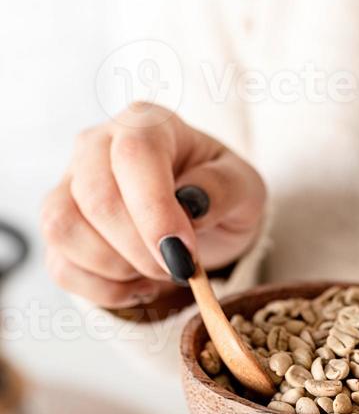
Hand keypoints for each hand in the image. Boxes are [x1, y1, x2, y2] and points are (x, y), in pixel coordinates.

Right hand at [42, 104, 265, 307]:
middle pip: (96, 198)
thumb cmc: (220, 193)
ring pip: (64, 229)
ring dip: (117, 269)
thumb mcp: (244, 188)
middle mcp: (96, 145)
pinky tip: (138, 283)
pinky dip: (105, 289)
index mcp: (147, 124)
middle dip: (141, 250)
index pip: (134, 156)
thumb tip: (191, 203)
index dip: (155, 212)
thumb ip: (223, 189)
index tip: (183, 255)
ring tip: (156, 272)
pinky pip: (61, 265)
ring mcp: (69, 185)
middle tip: (179, 268)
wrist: (201, 216)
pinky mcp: (59, 229)